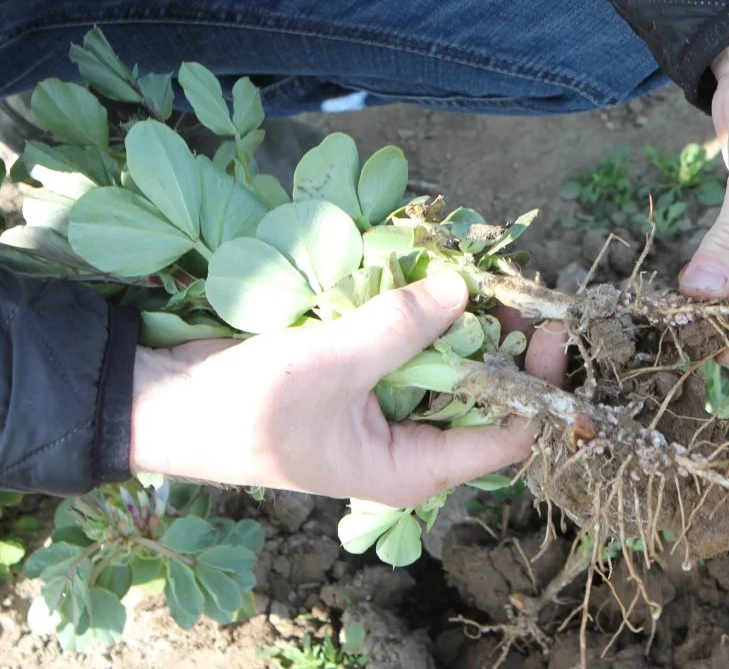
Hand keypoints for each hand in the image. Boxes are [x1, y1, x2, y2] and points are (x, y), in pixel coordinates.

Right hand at [129, 272, 567, 507]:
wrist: (169, 403)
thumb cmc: (246, 408)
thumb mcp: (328, 366)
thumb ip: (398, 328)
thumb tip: (460, 290)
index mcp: (414, 469)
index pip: (509, 438)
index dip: (537, 387)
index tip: (548, 328)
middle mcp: (413, 444)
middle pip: (489, 395)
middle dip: (506, 342)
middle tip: (518, 285)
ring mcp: (391, 409)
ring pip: (454, 364)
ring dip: (468, 320)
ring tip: (484, 270)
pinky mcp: (370, 376)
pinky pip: (417, 345)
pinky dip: (427, 312)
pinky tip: (437, 274)